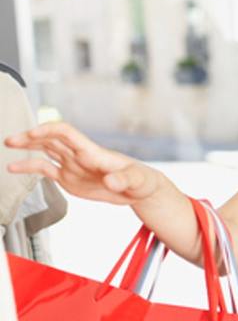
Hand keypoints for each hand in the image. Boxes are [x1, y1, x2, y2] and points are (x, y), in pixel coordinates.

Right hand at [5, 122, 158, 205]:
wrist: (140, 190)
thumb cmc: (141, 179)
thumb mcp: (137, 180)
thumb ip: (124, 180)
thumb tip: (111, 182)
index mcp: (92, 151)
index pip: (66, 133)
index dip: (49, 130)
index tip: (33, 134)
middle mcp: (79, 155)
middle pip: (51, 139)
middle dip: (31, 138)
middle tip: (12, 140)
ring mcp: (73, 166)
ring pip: (45, 150)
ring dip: (27, 147)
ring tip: (8, 146)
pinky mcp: (70, 179)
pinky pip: (46, 170)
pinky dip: (29, 168)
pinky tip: (15, 168)